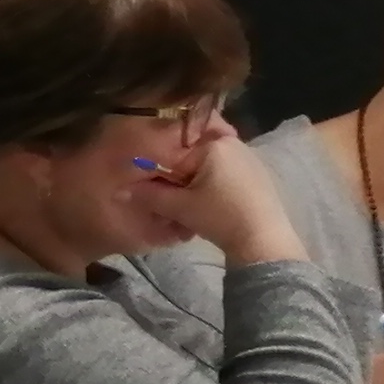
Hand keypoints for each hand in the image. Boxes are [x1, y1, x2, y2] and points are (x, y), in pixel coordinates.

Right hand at [139, 130, 298, 264]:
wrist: (263, 239)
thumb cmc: (220, 216)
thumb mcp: (179, 206)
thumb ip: (149, 195)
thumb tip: (120, 192)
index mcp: (215, 144)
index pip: (174, 152)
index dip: (160, 173)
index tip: (155, 192)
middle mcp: (234, 144)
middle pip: (192, 159)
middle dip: (178, 181)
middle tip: (172, 204)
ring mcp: (248, 159)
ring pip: (207, 169)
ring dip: (194, 188)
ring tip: (187, 212)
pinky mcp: (256, 175)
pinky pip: (224, 176)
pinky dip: (211, 189)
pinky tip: (207, 210)